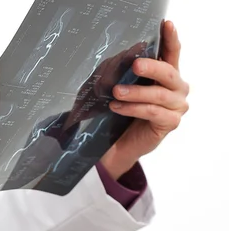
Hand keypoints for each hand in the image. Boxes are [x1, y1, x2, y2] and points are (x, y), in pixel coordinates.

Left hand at [101, 21, 189, 179]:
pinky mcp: (170, 122)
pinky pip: (152, 112)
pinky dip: (133, 109)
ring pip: (159, 95)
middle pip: (169, 73)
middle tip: (135, 65)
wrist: (117, 142)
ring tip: (116, 93)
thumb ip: (123, 71)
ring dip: (136, 93)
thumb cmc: (120, 111)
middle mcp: (177, 88)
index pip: (171, 53)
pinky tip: (117, 107)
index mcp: (166, 75)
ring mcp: (177, 106)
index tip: (166, 25)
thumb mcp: (118, 86)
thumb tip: (124, 55)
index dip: (170, 39)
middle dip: (152, 68)